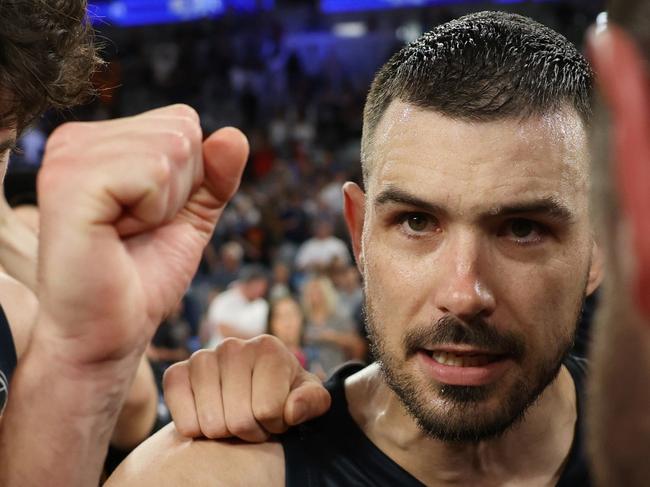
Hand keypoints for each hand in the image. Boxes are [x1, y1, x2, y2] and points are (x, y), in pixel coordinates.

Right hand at [35, 105, 248, 364]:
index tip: (149, 216)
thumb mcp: (193, 217)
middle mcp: (75, 139)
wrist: (112, 331)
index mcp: (98, 140)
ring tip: (124, 233)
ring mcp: (67, 158)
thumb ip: (215, 175)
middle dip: (179, 190)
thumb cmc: (145, 274)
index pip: (183, 121)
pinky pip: (154, 172)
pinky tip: (117, 234)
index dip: (188, 179)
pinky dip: (153, 211)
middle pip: (182, 130)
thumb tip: (235, 134)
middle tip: (137, 229)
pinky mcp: (69, 184)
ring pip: (172, 149)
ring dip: (164, 205)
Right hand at [163, 335, 330, 441]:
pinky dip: (197, 431)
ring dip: (225, 434)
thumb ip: (312, 401)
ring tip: (235, 418)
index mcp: (268, 348)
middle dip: (251, 431)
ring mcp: (202, 357)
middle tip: (255, 421)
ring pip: (212, 424)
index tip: (277, 416)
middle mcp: (233, 346)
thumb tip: (292, 410)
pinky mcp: (175, 373)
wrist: (249, 392)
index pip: (269, 409)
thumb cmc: (283, 395)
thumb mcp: (310, 397)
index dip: (275, 424)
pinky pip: (183, 421)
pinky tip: (209, 417)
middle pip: (240, 419)